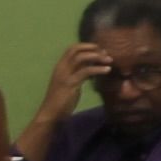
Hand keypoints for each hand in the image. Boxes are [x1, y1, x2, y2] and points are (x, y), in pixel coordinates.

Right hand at [17, 40, 108, 157]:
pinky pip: (86, 71)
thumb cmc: (62, 101)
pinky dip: (98, 69)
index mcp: (60, 67)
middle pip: (76, 49)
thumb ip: (79, 74)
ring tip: (109, 60)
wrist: (51, 114)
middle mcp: (61, 68)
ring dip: (97, 56)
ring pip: (81, 58)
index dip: (87, 46)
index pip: (72, 48)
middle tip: (106, 54)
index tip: (100, 51)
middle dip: (92, 48)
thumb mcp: (71, 83)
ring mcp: (65, 75)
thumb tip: (92, 68)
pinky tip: (107, 70)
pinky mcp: (70, 84)